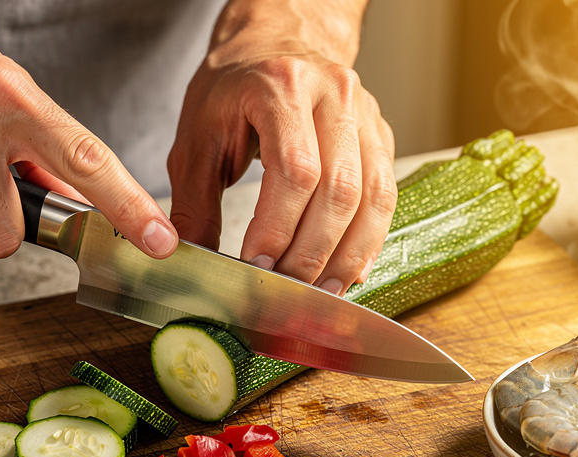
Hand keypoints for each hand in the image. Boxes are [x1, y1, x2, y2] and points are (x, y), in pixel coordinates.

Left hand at [167, 0, 395, 293]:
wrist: (278, 42)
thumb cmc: (234, 89)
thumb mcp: (197, 138)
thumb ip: (194, 202)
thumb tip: (191, 261)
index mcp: (282, 87)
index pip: (294, 170)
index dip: (278, 227)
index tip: (257, 265)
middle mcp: (334, 96)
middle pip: (339, 190)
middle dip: (312, 252)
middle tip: (286, 289)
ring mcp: (365, 115)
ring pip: (372, 198)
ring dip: (347, 255)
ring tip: (322, 293)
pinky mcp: (380, 137)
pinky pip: (386, 197)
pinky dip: (368, 241)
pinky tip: (349, 271)